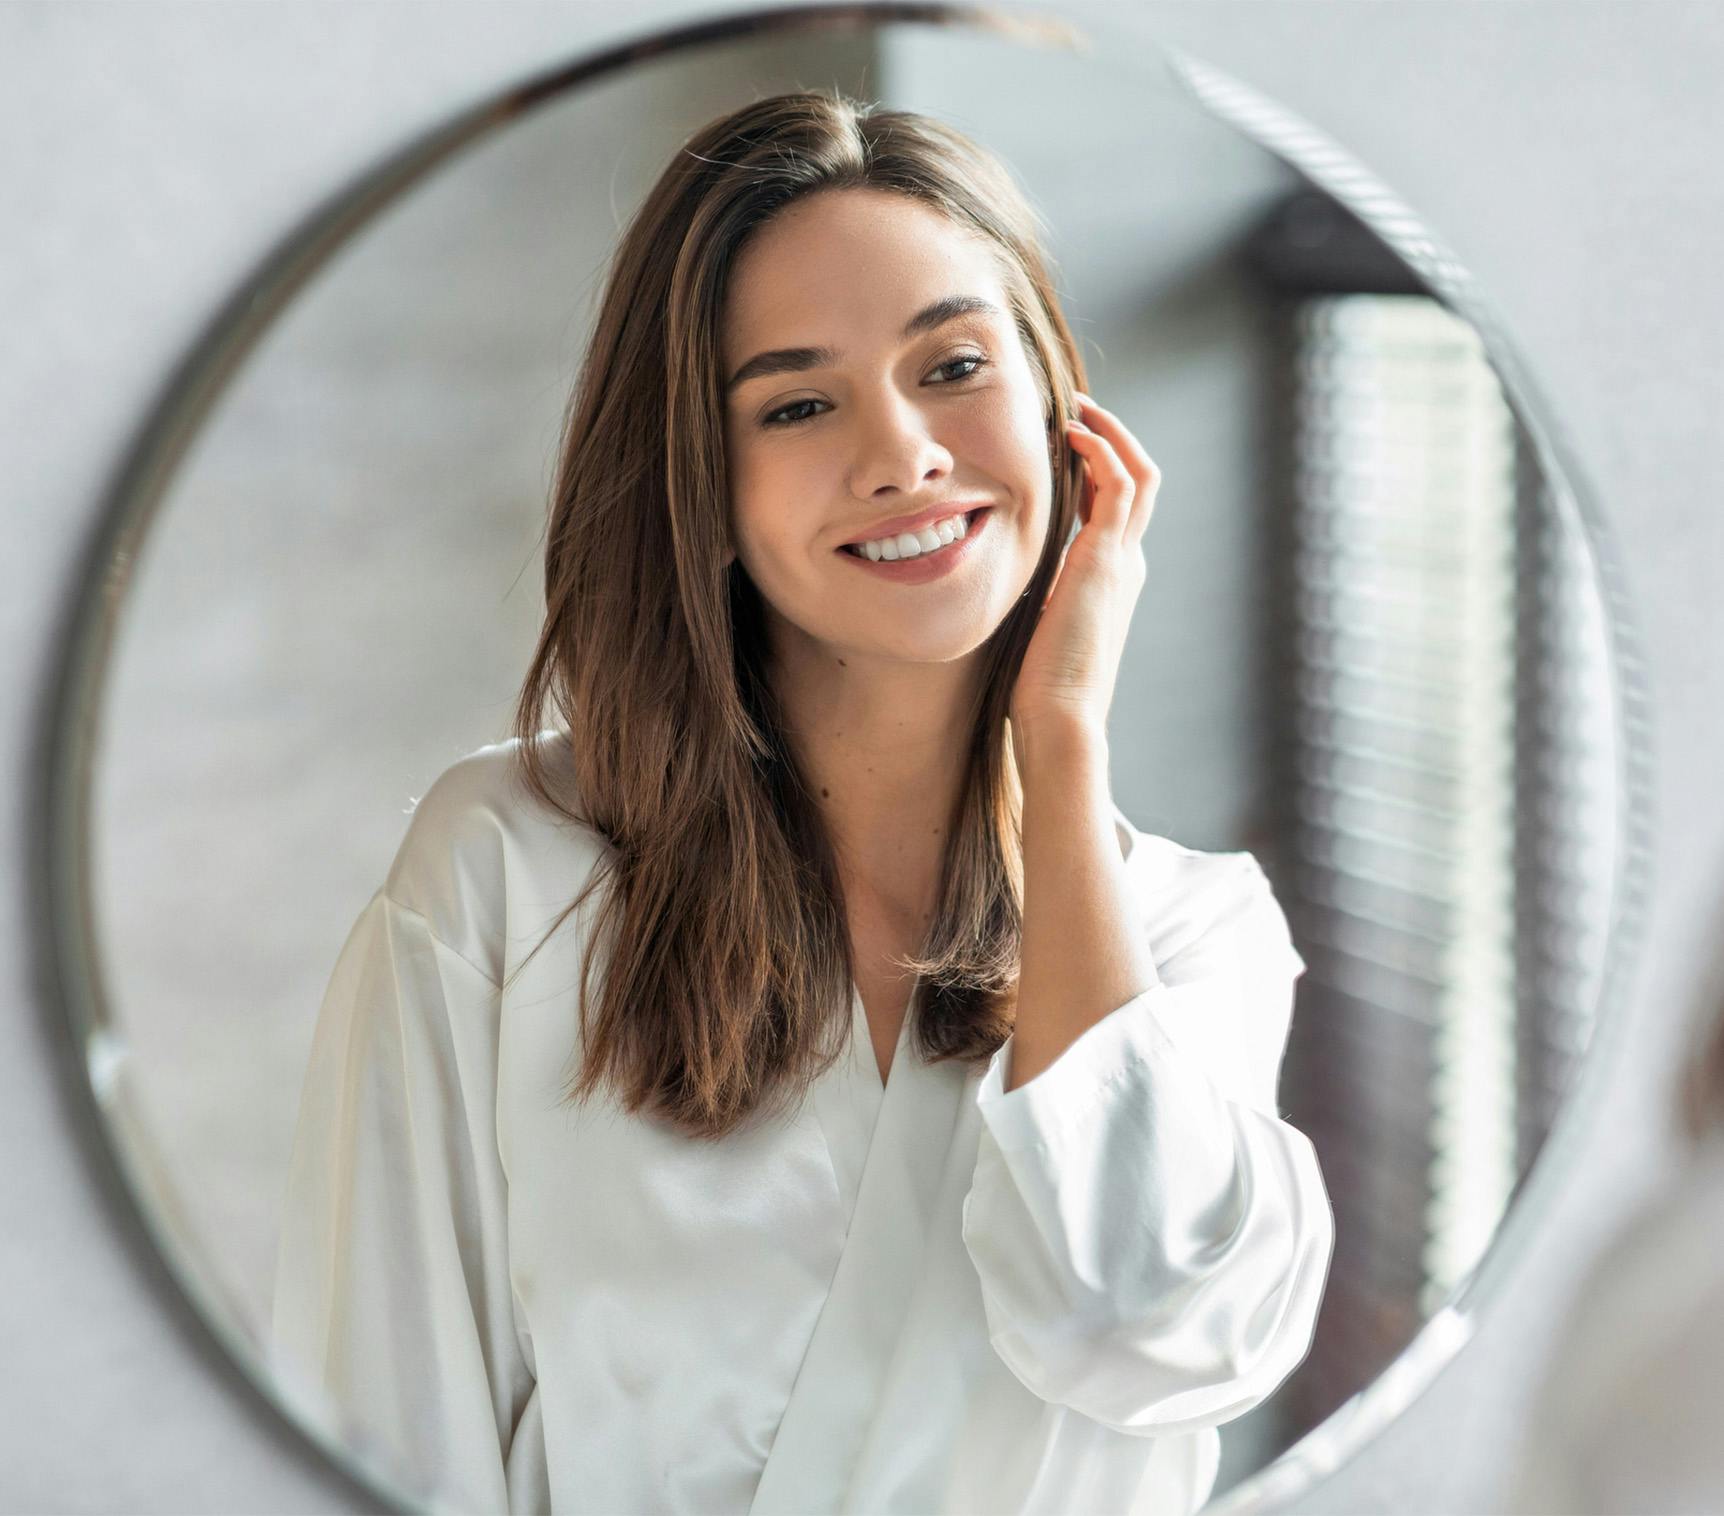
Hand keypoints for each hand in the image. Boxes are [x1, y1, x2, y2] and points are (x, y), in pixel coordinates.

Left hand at [1009, 392, 1160, 752]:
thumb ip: (1033, 598)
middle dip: (1111, 441)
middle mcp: (1124, 564)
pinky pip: (1120, 484)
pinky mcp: (1108, 558)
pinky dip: (1103, 451)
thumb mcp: (1035, 628)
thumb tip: (1002, 587)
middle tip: (1077, 412)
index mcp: (1108, 581)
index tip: (1063, 447)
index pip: (1112, 510)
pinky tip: (1074, 434)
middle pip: (1139, 483)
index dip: (1093, 472)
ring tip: (1078, 410)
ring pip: (1139, 474)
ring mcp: (1122, 559)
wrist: (1061, 716)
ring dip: (1111, 434)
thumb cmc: (1039, 687)